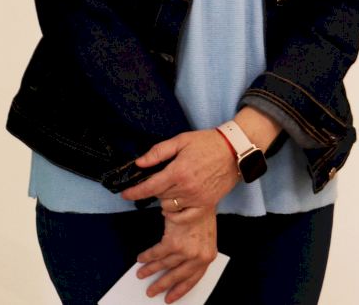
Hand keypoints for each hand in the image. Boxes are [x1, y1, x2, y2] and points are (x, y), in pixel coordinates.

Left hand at [120, 129, 238, 209]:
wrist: (233, 151)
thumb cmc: (205, 143)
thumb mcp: (179, 141)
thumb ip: (157, 152)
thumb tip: (139, 162)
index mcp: (178, 171)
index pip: (150, 187)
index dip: (135, 192)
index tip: (125, 195)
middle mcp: (187, 188)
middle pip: (159, 196)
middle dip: (151, 190)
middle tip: (152, 182)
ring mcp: (198, 199)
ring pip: (170, 206)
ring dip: (163, 200)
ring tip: (165, 190)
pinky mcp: (207, 205)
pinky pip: (186, 217)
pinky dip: (176, 214)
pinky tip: (171, 208)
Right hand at [135, 205, 216, 301]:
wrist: (199, 197)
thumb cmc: (202, 213)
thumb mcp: (204, 236)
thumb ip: (196, 250)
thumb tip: (182, 262)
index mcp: (207, 257)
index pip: (193, 279)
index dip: (180, 290)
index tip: (170, 298)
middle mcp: (198, 258)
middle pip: (177, 276)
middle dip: (162, 284)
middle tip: (151, 291)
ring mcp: (186, 252)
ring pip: (165, 265)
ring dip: (150, 270)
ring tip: (141, 273)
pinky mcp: (174, 243)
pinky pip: (157, 254)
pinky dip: (147, 257)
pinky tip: (141, 258)